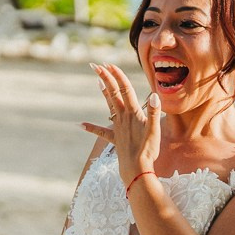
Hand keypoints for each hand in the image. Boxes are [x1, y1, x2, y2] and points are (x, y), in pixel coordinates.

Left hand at [81, 63, 161, 184]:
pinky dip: (91, 127)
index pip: (124, 89)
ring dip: (104, 93)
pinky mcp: (115, 139)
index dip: (117, 76)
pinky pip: (101, 132)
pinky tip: (80, 124)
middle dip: (106, 78)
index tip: (109, 64)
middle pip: (113, 93)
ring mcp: (117, 128)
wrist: (136, 169)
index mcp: (133, 113)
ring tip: (98, 81)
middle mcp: (123, 117)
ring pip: (109, 106)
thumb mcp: (155, 131)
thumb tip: (154, 95)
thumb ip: (155, 113)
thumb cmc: (147, 151)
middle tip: (96, 65)